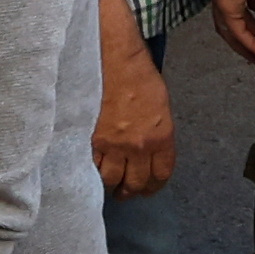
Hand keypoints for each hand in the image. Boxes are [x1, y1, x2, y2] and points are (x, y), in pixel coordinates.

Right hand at [90, 19, 174, 195]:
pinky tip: (93, 171)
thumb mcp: (161, 106)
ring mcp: (114, 145)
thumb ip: (157, 133)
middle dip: (131, 191)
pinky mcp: (92, 140)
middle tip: (126, 193)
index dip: (153, 186)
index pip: (161, 174)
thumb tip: (149, 152)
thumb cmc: (140, 76)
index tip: (148, 189)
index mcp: (162, 137)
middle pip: (135, 182)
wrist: (113, 60)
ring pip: (111, 179)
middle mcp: (139, 146)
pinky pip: (92, 166)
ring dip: (111, 185)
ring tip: (108, 186)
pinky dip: (93, 171)